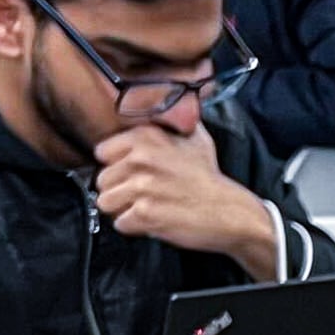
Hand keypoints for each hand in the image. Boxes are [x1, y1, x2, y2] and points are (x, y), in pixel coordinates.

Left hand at [93, 125, 278, 274]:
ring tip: (146, 208)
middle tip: (143, 195)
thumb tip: (156, 108)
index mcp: (147, 136)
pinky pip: (120, 223)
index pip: (103, 151)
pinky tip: (154, 220)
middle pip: (102, 180)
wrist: (232, 213)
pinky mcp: (145, 214)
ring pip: (105, 202)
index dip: (116, 165)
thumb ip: (170, 123)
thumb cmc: (210, 179)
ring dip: (123, 209)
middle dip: (119, 190)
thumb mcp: (194, 138)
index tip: (133, 173)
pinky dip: (135, 227)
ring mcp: (142, 187)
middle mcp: (142, 158)